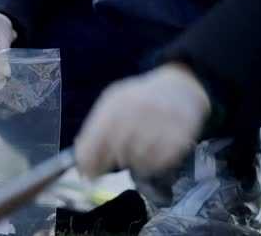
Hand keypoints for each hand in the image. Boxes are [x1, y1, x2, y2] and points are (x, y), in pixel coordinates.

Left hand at [74, 63, 210, 177]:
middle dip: (107, 164)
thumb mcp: (113, 103)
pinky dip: (149, 165)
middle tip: (107, 167)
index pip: (98, 137)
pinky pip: (157, 163)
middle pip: (116, 151)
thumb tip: (80, 156)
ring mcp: (160, 125)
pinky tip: (147, 156)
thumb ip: (96, 127)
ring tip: (132, 154)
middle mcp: (139, 113)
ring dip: (130, 163)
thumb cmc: (139, 99)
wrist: (180, 86)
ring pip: (136, 160)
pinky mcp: (179, 138)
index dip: (89, 159)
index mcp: (118, 103)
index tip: (85, 173)